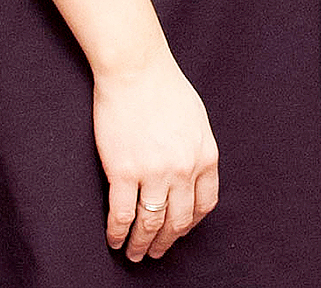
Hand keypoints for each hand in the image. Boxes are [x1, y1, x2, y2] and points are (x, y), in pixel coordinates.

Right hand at [94, 54, 218, 260]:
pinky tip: (114, 239)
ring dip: (141, 244)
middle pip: (177, 221)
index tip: (178, 231)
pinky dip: (117, 233)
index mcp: (206, 155)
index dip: (190, 224)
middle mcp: (183, 169)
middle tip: (155, 252)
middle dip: (165, 242)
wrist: (135, 68)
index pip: (204, 205)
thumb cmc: (164, 87)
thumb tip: (191, 176)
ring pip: (150, 224)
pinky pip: (122, 214)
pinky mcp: (123, 171)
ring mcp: (153, 172)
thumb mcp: (196, 119)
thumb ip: (197, 149)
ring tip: (134, 253)